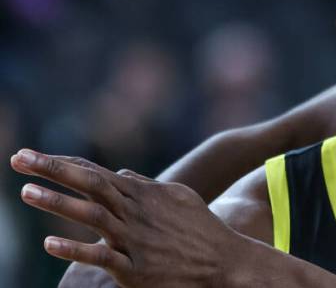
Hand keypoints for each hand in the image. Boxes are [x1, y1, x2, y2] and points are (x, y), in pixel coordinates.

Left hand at [11, 149, 248, 286]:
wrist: (225, 262)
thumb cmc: (202, 229)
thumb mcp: (179, 197)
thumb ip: (147, 186)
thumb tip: (120, 173)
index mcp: (143, 194)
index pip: (95, 173)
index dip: (62, 163)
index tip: (32, 155)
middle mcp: (136, 212)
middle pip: (89, 185)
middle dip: (53, 170)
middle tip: (20, 159)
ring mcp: (134, 240)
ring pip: (91, 216)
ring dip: (57, 203)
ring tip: (26, 192)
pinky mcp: (134, 270)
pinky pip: (101, 257)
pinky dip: (75, 249)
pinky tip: (49, 243)